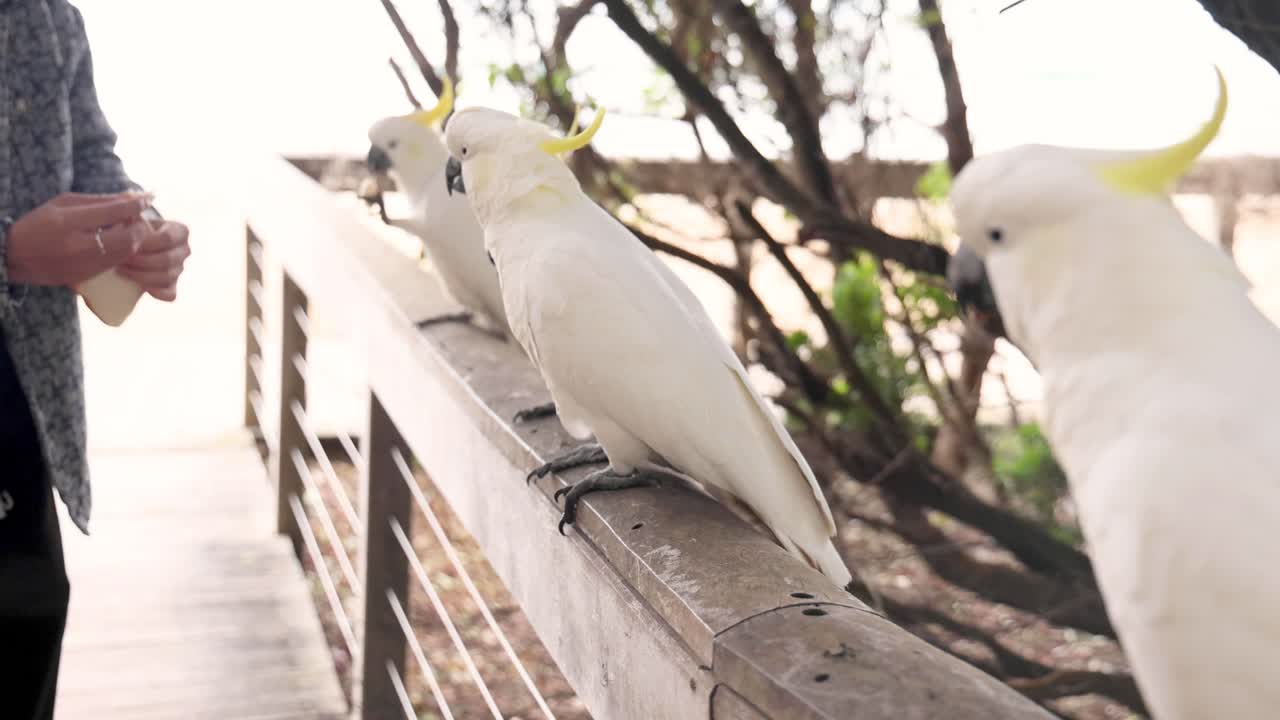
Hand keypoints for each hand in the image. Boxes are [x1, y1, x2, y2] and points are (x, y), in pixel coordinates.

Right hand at [6, 192, 153, 287]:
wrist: (14, 257)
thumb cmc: (38, 224)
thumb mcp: (62, 204)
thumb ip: (98, 201)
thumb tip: (131, 198)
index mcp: (69, 222)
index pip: (114, 212)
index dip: (136, 205)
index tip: (148, 198)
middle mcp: (78, 246)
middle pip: (129, 238)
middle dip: (140, 226)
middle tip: (137, 217)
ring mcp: (84, 265)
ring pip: (127, 253)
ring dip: (136, 239)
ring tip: (128, 228)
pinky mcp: (87, 277)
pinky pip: (118, 263)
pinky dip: (125, 251)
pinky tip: (118, 242)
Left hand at [117, 219, 189, 301]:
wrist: (136, 246)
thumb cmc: (133, 229)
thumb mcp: (135, 218)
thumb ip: (132, 216)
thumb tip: (128, 214)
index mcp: (181, 231)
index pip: (166, 239)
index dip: (145, 243)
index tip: (125, 244)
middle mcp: (185, 251)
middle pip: (166, 260)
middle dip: (140, 262)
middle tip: (118, 260)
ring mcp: (180, 270)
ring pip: (166, 277)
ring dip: (141, 276)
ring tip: (120, 270)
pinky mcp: (173, 287)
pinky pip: (169, 294)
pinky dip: (155, 292)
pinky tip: (139, 287)